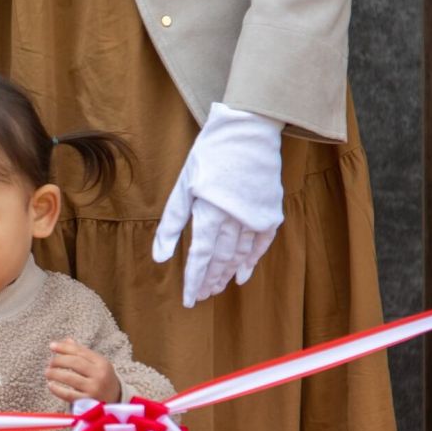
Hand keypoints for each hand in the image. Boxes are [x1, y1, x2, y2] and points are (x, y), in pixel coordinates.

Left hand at [46, 338, 119, 403]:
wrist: (116, 401)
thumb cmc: (102, 379)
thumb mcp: (97, 365)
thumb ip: (82, 353)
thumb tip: (66, 340)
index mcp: (102, 362)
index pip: (80, 351)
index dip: (64, 348)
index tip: (52, 346)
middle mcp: (100, 375)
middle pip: (75, 363)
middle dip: (59, 361)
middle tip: (50, 363)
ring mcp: (94, 389)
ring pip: (70, 378)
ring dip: (55, 373)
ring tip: (47, 372)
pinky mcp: (88, 402)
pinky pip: (68, 394)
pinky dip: (57, 389)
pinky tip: (51, 385)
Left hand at [152, 102, 283, 307]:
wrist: (249, 130)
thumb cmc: (210, 156)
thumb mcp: (183, 186)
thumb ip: (172, 224)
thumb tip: (160, 258)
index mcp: (210, 213)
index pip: (200, 257)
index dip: (194, 281)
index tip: (189, 300)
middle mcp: (235, 219)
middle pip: (220, 260)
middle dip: (209, 280)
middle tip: (201, 296)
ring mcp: (256, 216)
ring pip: (240, 255)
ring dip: (227, 274)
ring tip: (217, 288)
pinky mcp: (271, 211)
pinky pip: (261, 244)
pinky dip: (251, 261)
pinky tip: (242, 275)